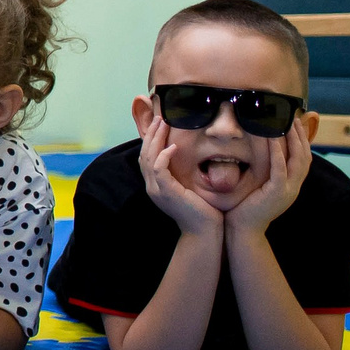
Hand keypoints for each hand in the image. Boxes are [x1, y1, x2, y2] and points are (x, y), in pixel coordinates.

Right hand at [137, 120, 223, 236]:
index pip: (147, 158)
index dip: (151, 140)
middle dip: (151, 134)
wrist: (204, 233)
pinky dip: (164, 156)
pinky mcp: (166, 192)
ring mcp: (156, 190)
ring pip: (149, 158)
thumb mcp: (190, 189)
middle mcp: (152, 186)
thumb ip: (184, 175)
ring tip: (164, 124)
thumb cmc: (203, 212)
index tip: (161, 124)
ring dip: (156, 139)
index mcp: (156, 186)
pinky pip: (159, 169)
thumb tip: (190, 158)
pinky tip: (173, 147)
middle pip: (144, 154)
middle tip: (160, 117)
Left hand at [226, 126, 309, 237]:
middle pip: (305, 156)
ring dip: (292, 141)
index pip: (303, 159)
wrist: (243, 231)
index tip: (295, 124)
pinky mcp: (277, 193)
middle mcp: (294, 187)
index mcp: (291, 185)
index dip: (302, 141)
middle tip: (293, 118)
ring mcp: (288, 191)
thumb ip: (266, 173)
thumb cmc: (246, 208)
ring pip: (296, 161)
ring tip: (285, 124)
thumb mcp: (260, 188)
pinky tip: (273, 141)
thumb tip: (261, 156)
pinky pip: (280, 170)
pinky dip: (278, 154)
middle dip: (300, 136)